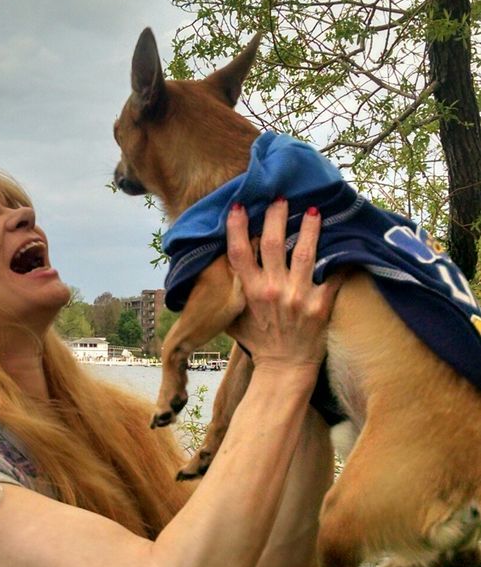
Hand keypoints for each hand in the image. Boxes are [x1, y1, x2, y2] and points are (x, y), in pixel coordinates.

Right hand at [227, 199, 341, 370]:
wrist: (285, 369)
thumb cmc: (260, 341)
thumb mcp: (235, 317)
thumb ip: (231, 292)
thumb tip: (221, 266)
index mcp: (250, 292)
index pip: (239, 253)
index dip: (237, 227)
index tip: (239, 206)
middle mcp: (272, 291)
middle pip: (272, 244)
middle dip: (276, 216)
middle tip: (281, 197)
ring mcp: (298, 298)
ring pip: (304, 253)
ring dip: (309, 228)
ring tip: (313, 210)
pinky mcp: (321, 306)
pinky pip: (333, 276)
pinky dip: (339, 259)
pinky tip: (344, 242)